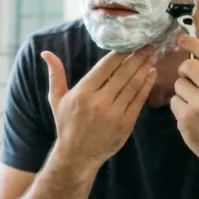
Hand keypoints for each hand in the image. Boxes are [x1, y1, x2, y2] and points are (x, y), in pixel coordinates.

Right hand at [41, 47, 156, 168]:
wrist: (77, 155)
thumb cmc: (66, 124)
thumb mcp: (57, 99)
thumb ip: (55, 74)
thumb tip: (46, 53)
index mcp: (83, 93)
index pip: (106, 66)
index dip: (120, 53)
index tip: (131, 42)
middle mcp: (99, 102)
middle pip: (123, 73)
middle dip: (138, 57)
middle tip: (149, 45)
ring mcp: (114, 114)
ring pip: (133, 85)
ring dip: (145, 68)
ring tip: (153, 56)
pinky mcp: (126, 124)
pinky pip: (139, 100)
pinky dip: (146, 86)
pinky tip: (151, 74)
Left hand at [170, 35, 198, 165]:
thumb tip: (197, 54)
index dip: (193, 44)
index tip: (181, 37)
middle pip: (188, 66)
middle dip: (184, 71)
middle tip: (190, 81)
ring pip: (178, 84)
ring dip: (182, 92)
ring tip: (195, 106)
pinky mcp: (186, 117)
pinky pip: (174, 101)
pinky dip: (179, 107)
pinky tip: (190, 117)